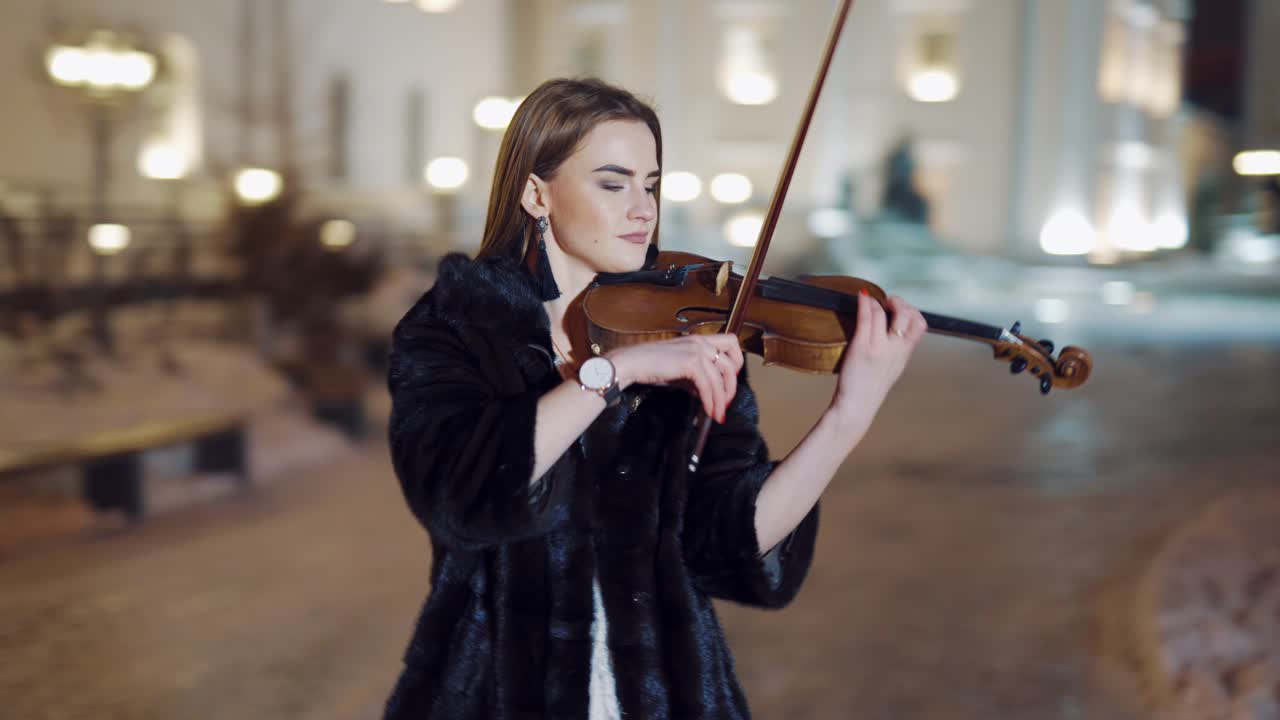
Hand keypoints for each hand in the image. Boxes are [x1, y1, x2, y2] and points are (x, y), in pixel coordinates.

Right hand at [607, 334, 743, 422]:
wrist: (631, 363)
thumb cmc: (650, 366)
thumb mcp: (679, 371)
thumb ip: (696, 379)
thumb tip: (707, 394)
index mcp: (699, 340)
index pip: (731, 344)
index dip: (736, 363)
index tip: (728, 382)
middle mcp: (701, 341)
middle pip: (732, 363)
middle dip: (731, 386)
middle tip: (725, 403)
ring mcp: (696, 350)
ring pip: (721, 377)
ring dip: (721, 399)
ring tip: (717, 414)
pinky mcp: (691, 362)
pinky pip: (708, 386)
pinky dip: (710, 401)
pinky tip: (708, 411)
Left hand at [829, 292, 925, 433]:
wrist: (857, 405)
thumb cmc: (871, 388)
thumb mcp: (894, 369)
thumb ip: (898, 350)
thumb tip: (897, 332)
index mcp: (904, 354)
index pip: (920, 325)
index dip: (913, 311)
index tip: (902, 308)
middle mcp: (895, 349)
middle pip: (905, 315)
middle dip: (898, 302)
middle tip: (887, 301)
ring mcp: (878, 348)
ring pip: (883, 314)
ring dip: (877, 301)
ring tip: (871, 299)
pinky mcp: (861, 347)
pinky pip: (865, 318)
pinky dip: (864, 303)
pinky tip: (861, 297)